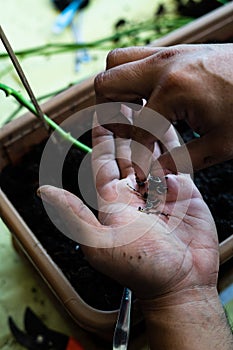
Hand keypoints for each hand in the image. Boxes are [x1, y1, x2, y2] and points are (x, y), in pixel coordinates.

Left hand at [38, 117, 218, 300]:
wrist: (181, 282)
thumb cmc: (141, 267)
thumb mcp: (100, 241)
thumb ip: (73, 214)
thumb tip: (43, 191)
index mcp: (113, 199)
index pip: (104, 160)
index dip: (102, 137)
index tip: (99, 114)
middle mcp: (135, 191)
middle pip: (128, 150)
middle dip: (125, 126)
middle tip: (125, 101)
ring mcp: (160, 190)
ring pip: (151, 152)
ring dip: (148, 129)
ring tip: (146, 105)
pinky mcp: (184, 192)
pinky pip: (176, 162)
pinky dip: (172, 144)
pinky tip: (167, 125)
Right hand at [94, 44, 232, 179]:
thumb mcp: (220, 143)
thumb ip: (182, 160)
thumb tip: (156, 173)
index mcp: (173, 90)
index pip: (135, 128)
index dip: (134, 155)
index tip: (137, 169)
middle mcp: (163, 66)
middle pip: (107, 83)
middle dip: (108, 112)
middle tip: (124, 132)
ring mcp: (169, 53)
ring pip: (117, 63)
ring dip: (116, 90)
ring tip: (132, 113)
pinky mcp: (176, 50)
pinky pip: (137, 58)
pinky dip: (132, 79)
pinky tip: (149, 99)